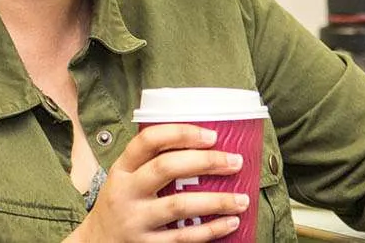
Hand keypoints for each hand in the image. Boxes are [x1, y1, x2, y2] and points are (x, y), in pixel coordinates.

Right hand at [66, 124, 250, 241]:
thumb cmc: (122, 203)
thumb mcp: (125, 178)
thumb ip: (152, 162)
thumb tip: (208, 146)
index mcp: (122, 169)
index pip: (148, 141)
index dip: (182, 133)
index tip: (212, 135)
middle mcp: (126, 192)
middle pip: (166, 168)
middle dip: (206, 162)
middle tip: (235, 161)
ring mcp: (135, 220)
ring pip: (179, 205)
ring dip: (216, 201)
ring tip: (243, 199)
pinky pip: (182, 237)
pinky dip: (210, 230)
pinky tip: (230, 223)